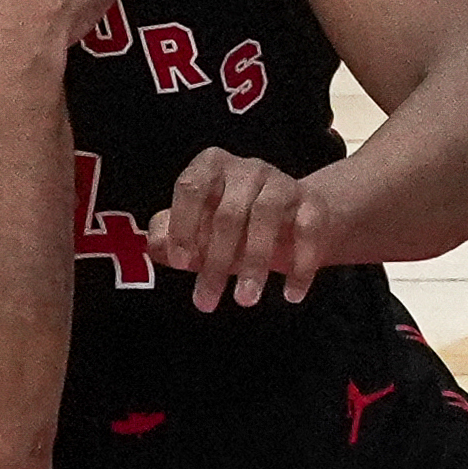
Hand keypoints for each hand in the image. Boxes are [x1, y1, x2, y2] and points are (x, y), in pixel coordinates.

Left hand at [145, 147, 328, 311]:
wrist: (292, 217)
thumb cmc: (231, 224)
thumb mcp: (197, 228)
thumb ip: (169, 235)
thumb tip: (155, 243)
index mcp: (211, 167)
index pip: (192, 187)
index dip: (183, 224)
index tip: (180, 263)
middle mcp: (247, 168)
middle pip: (228, 212)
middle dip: (216, 261)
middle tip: (207, 302)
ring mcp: (281, 182)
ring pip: (266, 215)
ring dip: (255, 262)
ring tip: (245, 300)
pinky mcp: (312, 202)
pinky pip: (307, 229)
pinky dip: (301, 264)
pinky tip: (291, 295)